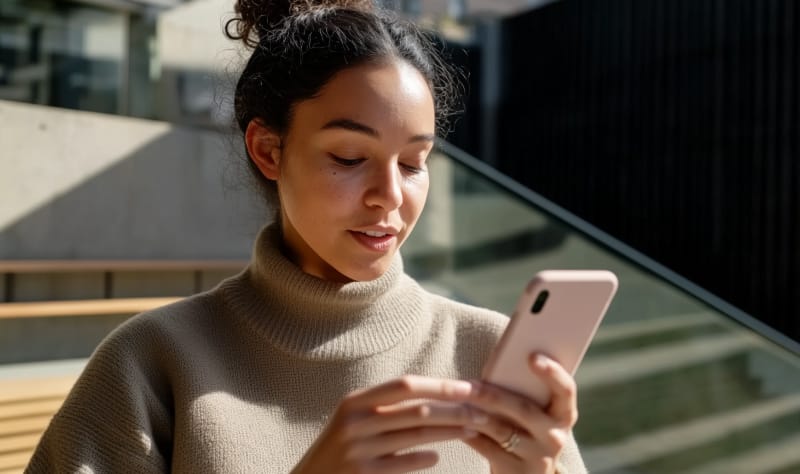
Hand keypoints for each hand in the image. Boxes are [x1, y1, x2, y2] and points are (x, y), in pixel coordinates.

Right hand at [291, 375, 480, 473]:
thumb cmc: (338, 448)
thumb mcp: (353, 419)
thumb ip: (384, 405)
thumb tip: (435, 393)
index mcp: (355, 400)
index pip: (405, 385)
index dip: (440, 385)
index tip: (469, 388)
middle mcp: (356, 421)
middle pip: (417, 410)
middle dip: (455, 410)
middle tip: (482, 411)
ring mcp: (359, 450)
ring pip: (417, 435)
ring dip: (450, 432)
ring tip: (473, 429)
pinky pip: (405, 464)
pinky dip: (425, 458)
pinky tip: (436, 456)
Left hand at [462, 354, 578, 473]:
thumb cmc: (527, 431)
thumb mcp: (535, 414)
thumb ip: (525, 392)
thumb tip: (498, 359)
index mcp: (563, 414)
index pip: (565, 390)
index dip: (552, 373)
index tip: (533, 356)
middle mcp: (555, 436)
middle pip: (522, 409)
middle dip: (492, 394)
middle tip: (468, 384)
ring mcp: (538, 456)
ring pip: (501, 429)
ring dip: (474, 413)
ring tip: (455, 399)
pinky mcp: (517, 471)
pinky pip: (488, 448)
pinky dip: (468, 433)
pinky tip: (453, 422)